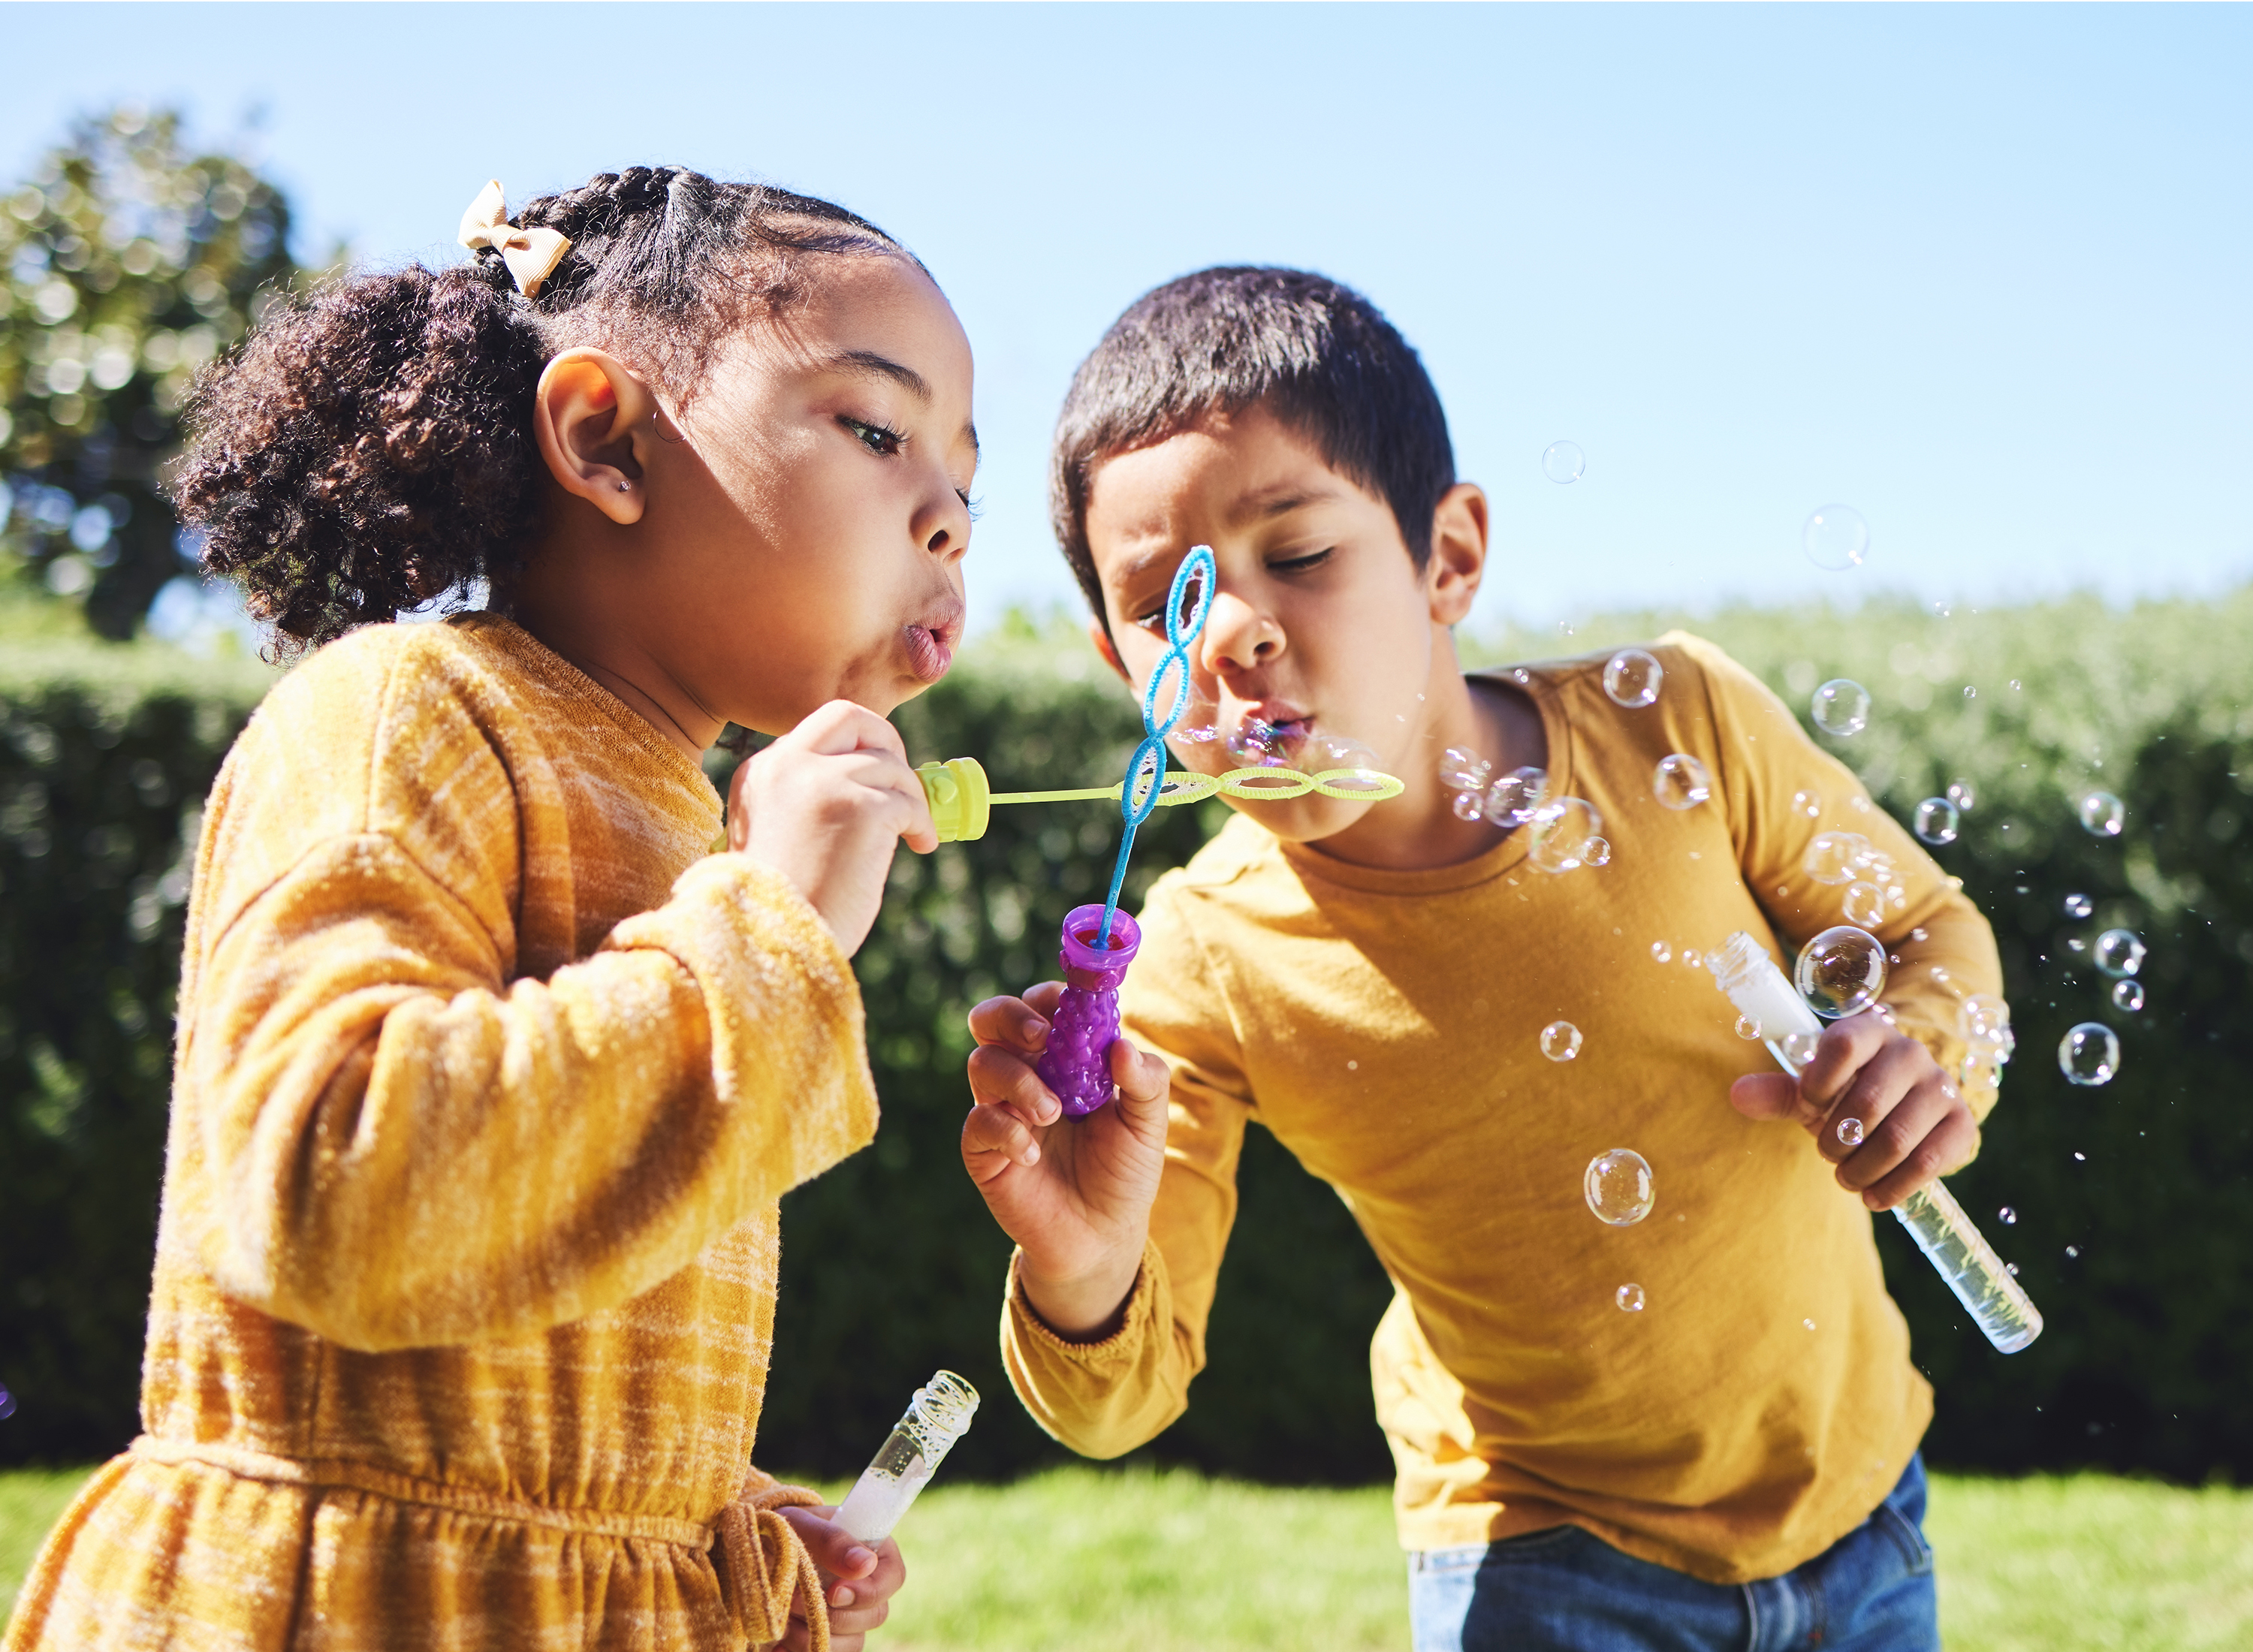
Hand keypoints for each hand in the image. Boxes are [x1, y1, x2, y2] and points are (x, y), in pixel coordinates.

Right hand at [727, 701, 935, 955]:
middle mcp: (789, 765)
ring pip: (891, 766)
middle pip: (852, 717)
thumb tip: (869, 777)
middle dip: (887, 740)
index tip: (875, 771)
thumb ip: (805, 796)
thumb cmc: (780, 903)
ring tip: (913, 834)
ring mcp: (826, 781)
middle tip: (902, 782)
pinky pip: (910, 801)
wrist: (772, 941)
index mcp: (762, 771)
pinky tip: (919, 846)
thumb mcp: (777, 831)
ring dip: (911, 798)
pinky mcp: (863, 808)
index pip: (820, 727)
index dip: (856, 743)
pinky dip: (922, 823)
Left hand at [775, 1504, 903, 1651]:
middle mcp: (867, 1586)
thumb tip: (866, 1564)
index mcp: (873, 1550)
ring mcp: (850, 1615)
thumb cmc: (782, 1529)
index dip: (868, 1592)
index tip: (833, 1593)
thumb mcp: (801, 1523)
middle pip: (875, 1615)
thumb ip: (832, 1540)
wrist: (756, 1553)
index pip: (893, 1577)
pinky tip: (779, 1644)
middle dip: (833, 1615)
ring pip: (853, 1642)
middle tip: (795, 1601)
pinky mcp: (829, 1637)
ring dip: (815, 1635)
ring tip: (784, 1620)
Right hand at [961, 982, 1171, 1336]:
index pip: (1043, 1005)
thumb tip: (1121, 1045)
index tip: (1069, 1009)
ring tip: (1052, 1114)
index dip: (1050, 997)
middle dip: (1010, 1015)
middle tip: (1041, 1039)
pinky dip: (1006, 1131)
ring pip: (981, 1063)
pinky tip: (1032, 1155)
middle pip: (992, 1018)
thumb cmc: (1124, 1171)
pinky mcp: (984, 1149)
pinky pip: (978, 1121)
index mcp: (1064, 1056)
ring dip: (1017, 1080)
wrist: (1101, 1236)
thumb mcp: (1148, 1124)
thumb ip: (1146, 1081)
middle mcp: (1026, 1073)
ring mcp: (1001, 1109)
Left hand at [1728, 1011, 1977, 1209]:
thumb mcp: (1813, 1091)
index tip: (1807, 1107)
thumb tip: (1737, 1095)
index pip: (1841, 1047)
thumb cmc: (1847, 1094)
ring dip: (1861, 1169)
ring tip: (1846, 1177)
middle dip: (1836, 1141)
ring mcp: (1941, 1087)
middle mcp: (1910, 1053)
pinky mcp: (1961, 1124)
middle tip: (1826, 1153)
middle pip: (1867, 1104)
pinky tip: (1874, 1195)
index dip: (1817, 1085)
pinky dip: (1893, 1187)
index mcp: (1868, 1032)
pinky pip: (1927, 1163)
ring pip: (1895, 1139)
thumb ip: (1777, 1093)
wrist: (1904, 1107)